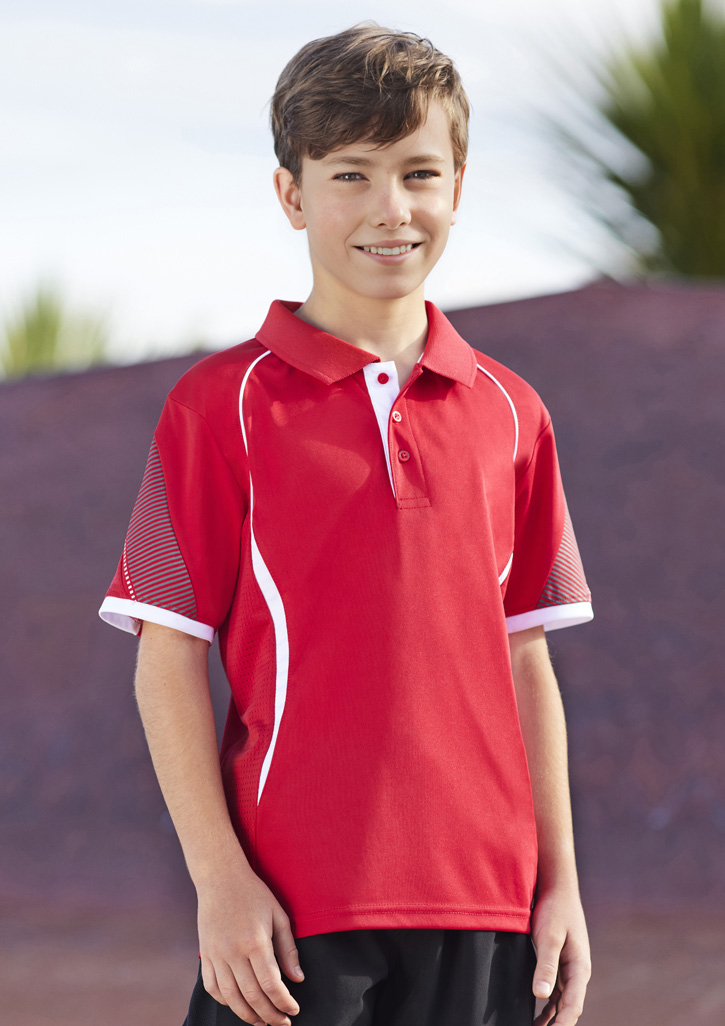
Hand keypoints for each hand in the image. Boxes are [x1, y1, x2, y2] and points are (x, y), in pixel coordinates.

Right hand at [196, 858, 304, 1024]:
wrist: (220, 877)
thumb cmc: (254, 894)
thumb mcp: (278, 915)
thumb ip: (288, 949)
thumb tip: (297, 978)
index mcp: (255, 941)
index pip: (271, 984)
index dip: (284, 1002)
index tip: (294, 1010)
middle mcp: (233, 952)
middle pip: (252, 996)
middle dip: (269, 1015)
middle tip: (282, 1023)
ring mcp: (216, 954)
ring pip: (231, 997)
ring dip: (247, 1015)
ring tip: (262, 1022)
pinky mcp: (204, 954)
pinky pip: (212, 987)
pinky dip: (225, 1001)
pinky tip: (238, 1004)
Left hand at [530, 885, 590, 1025]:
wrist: (556, 887)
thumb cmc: (554, 909)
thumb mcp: (549, 936)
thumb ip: (546, 965)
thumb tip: (540, 994)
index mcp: (579, 969)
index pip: (572, 1007)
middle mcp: (577, 973)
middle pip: (568, 1009)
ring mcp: (568, 969)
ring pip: (561, 1004)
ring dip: (551, 1021)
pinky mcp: (558, 964)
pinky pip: (554, 993)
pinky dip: (547, 1007)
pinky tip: (536, 1018)